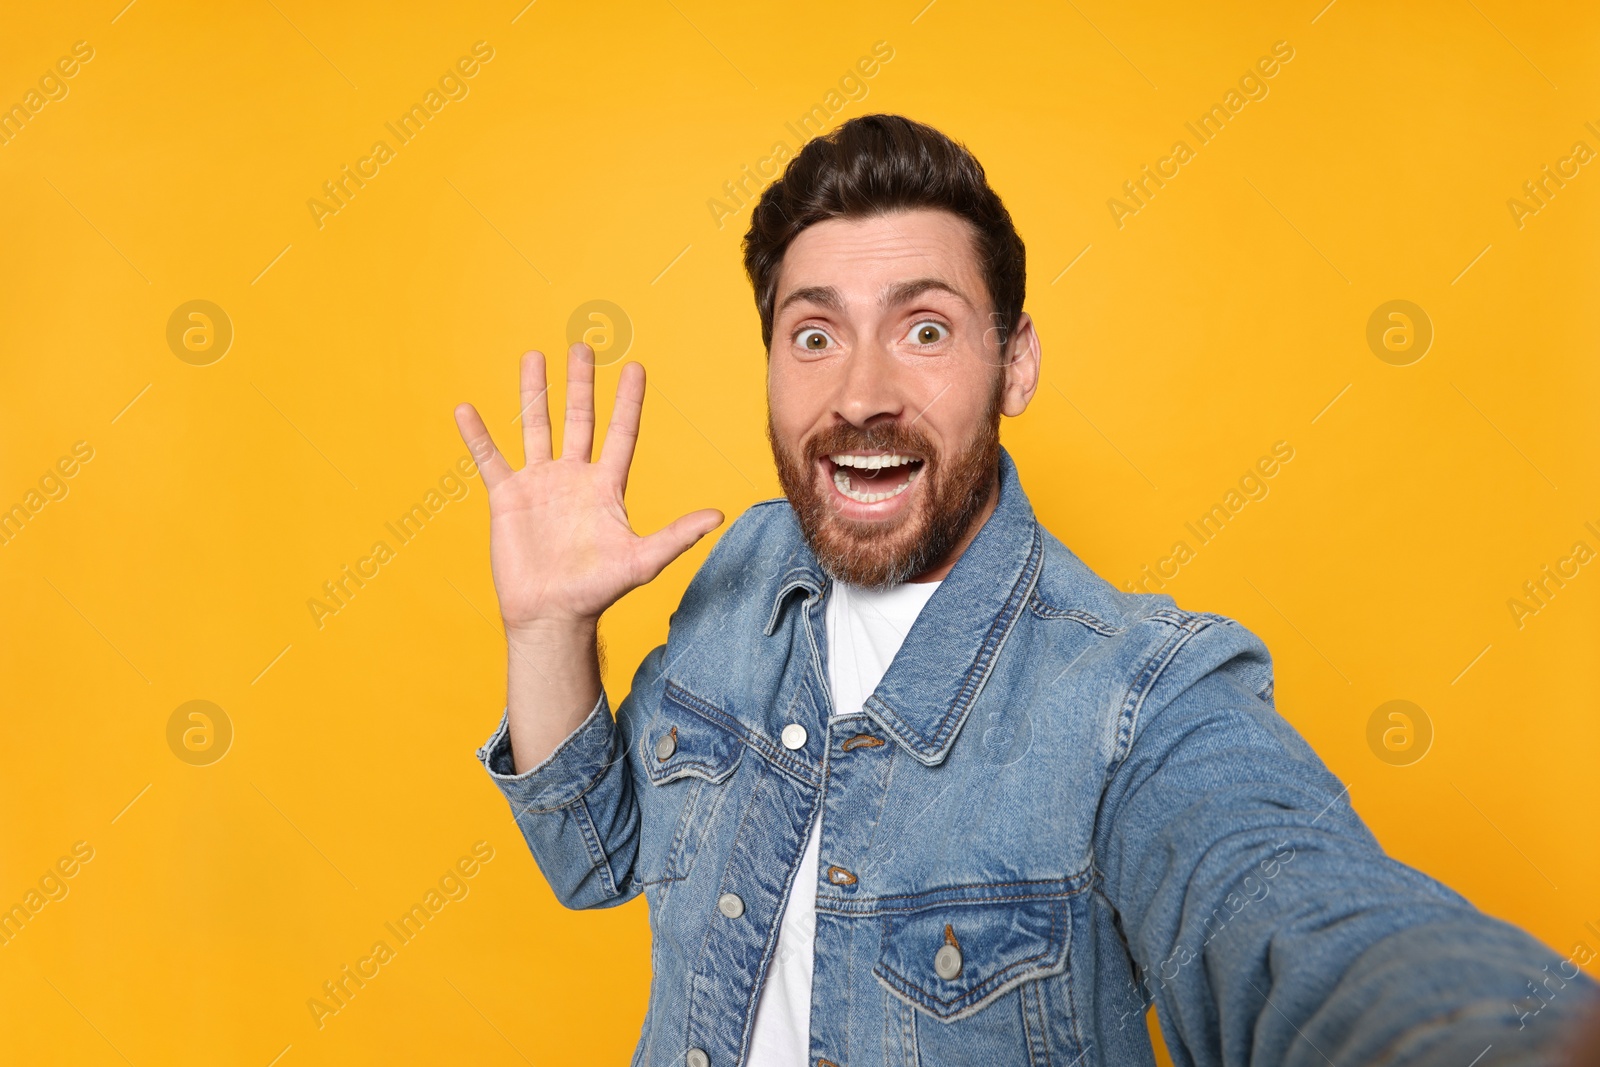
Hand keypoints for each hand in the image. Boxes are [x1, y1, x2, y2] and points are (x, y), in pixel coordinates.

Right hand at [454, 345, 723, 636]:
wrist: (552, 615)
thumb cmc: (597, 591)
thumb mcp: (643, 560)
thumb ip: (678, 535)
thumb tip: (719, 515)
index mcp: (606, 487)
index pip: (620, 432)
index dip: (628, 402)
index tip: (635, 368)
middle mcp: (573, 477)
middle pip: (579, 419)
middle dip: (581, 383)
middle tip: (582, 346)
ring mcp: (539, 484)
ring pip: (536, 426)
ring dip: (535, 392)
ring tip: (533, 356)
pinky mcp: (507, 497)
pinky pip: (490, 459)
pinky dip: (477, 435)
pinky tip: (466, 409)